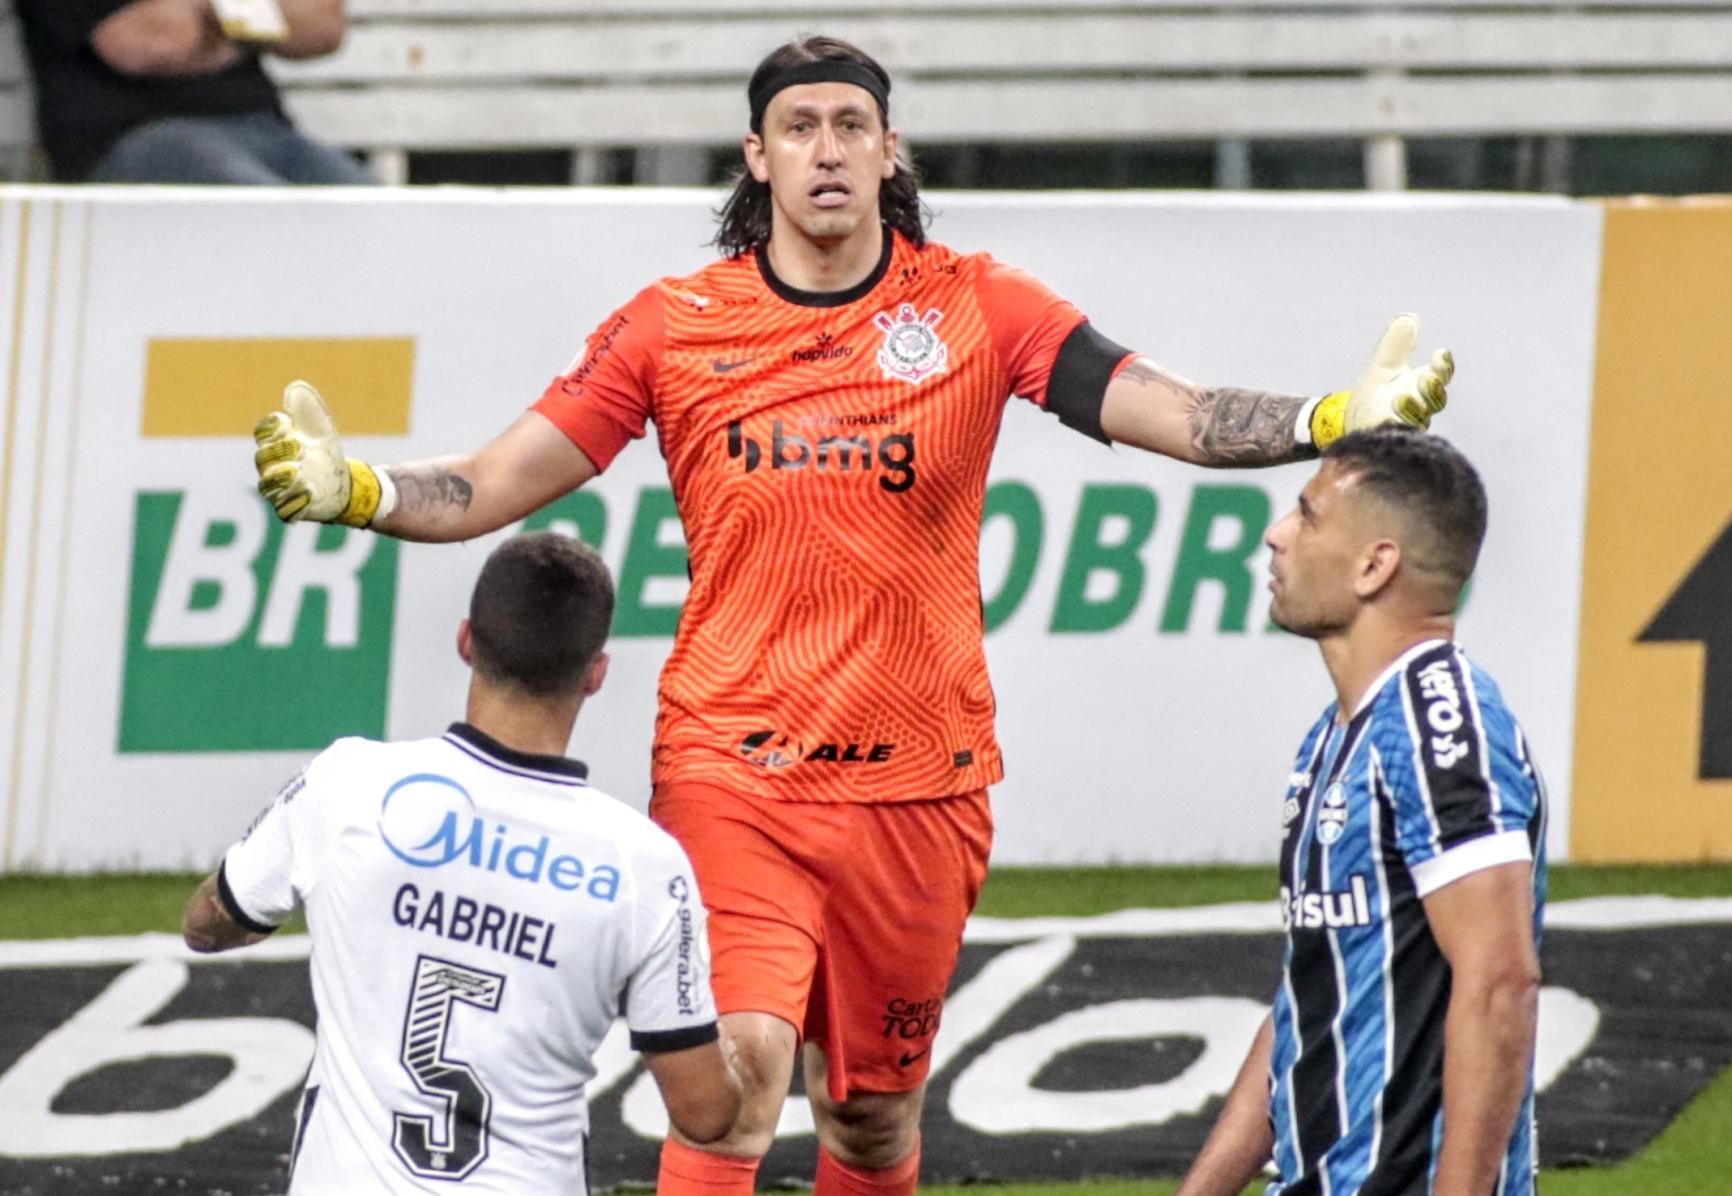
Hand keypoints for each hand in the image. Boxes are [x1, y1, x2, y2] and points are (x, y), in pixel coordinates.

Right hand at [253, 380, 382, 526]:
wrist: (343, 482)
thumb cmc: (325, 454)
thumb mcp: (321, 428)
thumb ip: (309, 409)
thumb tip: (295, 388)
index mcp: (276, 444)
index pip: (262, 433)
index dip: (271, 428)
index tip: (288, 423)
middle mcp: (272, 467)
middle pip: (262, 458)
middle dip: (278, 451)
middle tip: (300, 446)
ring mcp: (280, 490)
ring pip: (267, 486)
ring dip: (282, 477)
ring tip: (299, 471)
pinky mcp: (292, 510)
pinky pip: (284, 511)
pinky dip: (295, 503)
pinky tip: (310, 492)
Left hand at [1310, 314, 1453, 448]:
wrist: (1355, 420)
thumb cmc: (1376, 392)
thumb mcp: (1383, 364)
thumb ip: (1395, 344)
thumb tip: (1408, 319)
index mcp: (1422, 386)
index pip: (1441, 375)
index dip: (1443, 366)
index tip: (1440, 354)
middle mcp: (1421, 407)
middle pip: (1436, 401)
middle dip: (1432, 390)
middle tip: (1425, 378)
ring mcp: (1407, 425)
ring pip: (1418, 422)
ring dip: (1411, 410)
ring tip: (1400, 398)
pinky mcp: (1389, 439)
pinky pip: (1394, 437)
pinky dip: (1391, 430)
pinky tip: (1384, 422)